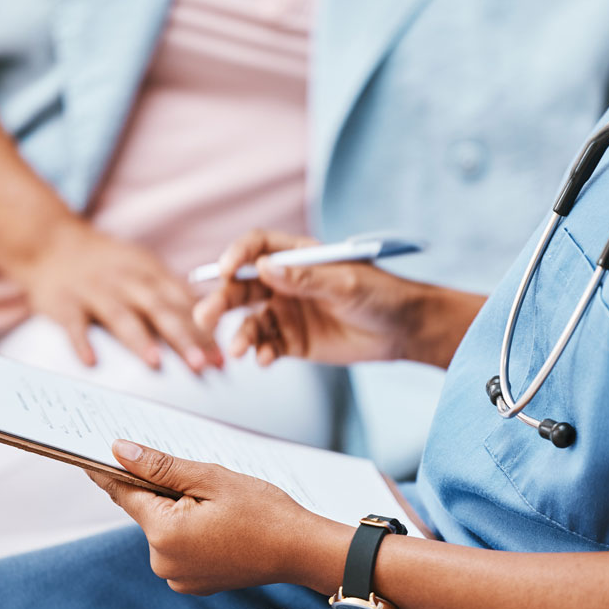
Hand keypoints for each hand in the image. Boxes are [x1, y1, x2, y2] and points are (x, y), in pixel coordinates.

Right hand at [10, 223, 222, 372]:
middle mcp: (126, 280)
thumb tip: (211, 322)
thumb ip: (172, 293)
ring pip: (120, 315)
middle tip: (201, 364)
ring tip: (155, 362)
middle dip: (182, 337)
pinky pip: (73, 322)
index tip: (221, 357)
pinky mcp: (63, 301)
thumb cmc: (106, 263)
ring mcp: (94, 290)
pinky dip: (81, 341)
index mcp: (150, 273)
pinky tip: (91, 361)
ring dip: (138, 339)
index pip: (183, 304)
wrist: (50, 242)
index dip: (204, 330)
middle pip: (159, 309)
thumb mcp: (143, 267)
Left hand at [88, 440, 350, 594]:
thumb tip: (120, 452)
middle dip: (166, 490)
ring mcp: (177, 576)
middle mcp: (163, 562)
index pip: (124, 493)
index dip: (109, 470)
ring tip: (221, 506)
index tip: (89, 454)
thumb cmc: (264, 512)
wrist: (301, 549)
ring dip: (181, 510)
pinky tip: (221, 524)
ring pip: (164, 527)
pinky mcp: (191, 581)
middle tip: (203, 481)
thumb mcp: (211, 478)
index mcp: (165, 534)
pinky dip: (192, 530)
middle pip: (148, 510)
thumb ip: (160, 466)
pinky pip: (179, 546)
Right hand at [192, 230, 435, 366]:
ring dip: (239, 334)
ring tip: (236, 350)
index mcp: (296, 256)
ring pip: (250, 320)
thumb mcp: (346, 283)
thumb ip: (305, 278)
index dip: (236, 256)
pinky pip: (267, 346)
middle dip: (221, 300)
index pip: (256, 248)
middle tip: (205, 316)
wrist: (402, 330)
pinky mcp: (293, 341)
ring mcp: (286, 312)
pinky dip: (261, 352)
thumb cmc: (380, 294)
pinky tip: (264, 359)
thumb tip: (265, 268)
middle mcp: (284, 283)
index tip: (224, 271)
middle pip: (242, 286)